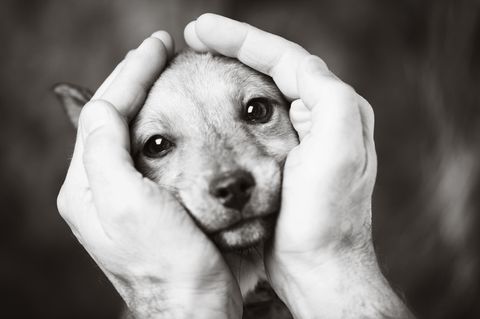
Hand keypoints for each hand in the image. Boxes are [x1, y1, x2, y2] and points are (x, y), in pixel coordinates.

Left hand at [57, 31, 241, 318]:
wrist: (195, 305)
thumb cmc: (166, 262)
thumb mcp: (126, 204)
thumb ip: (105, 152)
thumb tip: (101, 103)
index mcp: (87, 184)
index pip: (103, 111)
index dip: (130, 73)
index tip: (158, 46)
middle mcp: (101, 187)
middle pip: (113, 117)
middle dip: (135, 80)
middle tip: (160, 52)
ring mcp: (127, 194)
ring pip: (133, 131)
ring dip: (148, 98)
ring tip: (167, 73)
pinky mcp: (153, 202)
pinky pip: (153, 150)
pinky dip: (165, 124)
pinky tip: (180, 114)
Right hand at [185, 14, 412, 317]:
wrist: (315, 264)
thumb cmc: (326, 212)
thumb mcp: (338, 144)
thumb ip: (324, 93)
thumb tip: (293, 64)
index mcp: (332, 106)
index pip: (283, 57)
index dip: (240, 38)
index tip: (200, 29)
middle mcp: (317, 117)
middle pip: (270, 69)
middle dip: (232, 50)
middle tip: (194, 38)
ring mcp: (296, 139)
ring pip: (257, 94)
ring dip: (228, 74)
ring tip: (197, 63)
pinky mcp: (277, 161)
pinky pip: (248, 123)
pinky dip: (225, 108)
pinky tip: (205, 106)